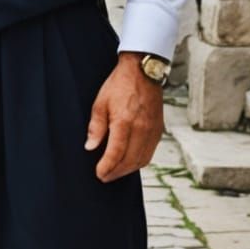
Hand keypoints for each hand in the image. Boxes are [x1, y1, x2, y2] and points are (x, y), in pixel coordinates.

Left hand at [85, 53, 163, 182]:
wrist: (143, 71)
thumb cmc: (120, 85)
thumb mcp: (100, 103)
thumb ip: (96, 127)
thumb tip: (90, 146)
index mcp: (125, 122)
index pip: (116, 153)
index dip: (107, 167)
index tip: (99, 173)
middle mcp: (141, 129)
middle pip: (130, 161)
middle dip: (116, 173)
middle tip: (104, 177)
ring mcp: (152, 130)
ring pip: (142, 160)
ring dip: (128, 170)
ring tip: (115, 172)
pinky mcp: (159, 129)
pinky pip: (150, 152)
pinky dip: (139, 161)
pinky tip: (130, 162)